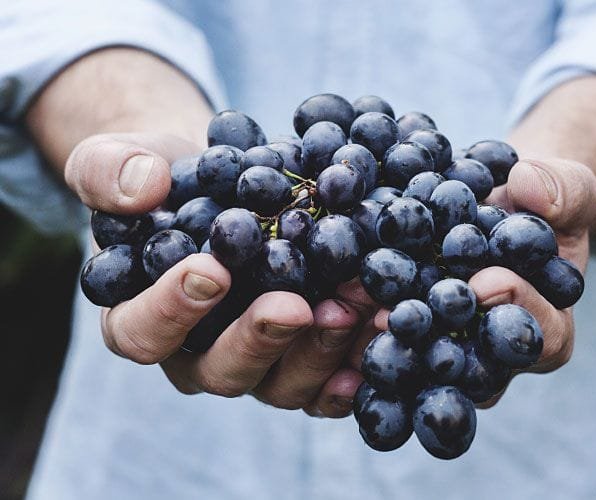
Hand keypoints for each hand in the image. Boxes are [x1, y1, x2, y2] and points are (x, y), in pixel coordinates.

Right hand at [67, 132, 377, 416]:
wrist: (221, 184)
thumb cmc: (163, 179)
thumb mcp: (118, 160)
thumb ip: (109, 171)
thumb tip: (142, 187)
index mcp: (139, 318)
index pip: (142, 332)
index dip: (171, 310)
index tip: (211, 270)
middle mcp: (197, 354)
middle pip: (221, 371)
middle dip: (260, 339)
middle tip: (294, 306)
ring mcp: (255, 361)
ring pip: (282, 383)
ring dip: (320, 350)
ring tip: (355, 306)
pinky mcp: (300, 357)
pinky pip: (327, 381)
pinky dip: (355, 363)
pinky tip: (381, 333)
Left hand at [351, 158, 595, 406]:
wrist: (500, 203)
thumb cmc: (542, 203)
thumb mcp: (568, 188)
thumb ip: (563, 191)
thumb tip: (529, 186)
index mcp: (547, 328)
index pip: (540, 336)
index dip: (517, 310)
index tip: (487, 281)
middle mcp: (494, 354)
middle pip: (471, 365)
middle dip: (437, 339)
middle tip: (401, 316)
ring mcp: (448, 348)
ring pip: (421, 362)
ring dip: (388, 340)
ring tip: (356, 310)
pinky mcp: (410, 333)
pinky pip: (387, 338)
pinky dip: (358, 321)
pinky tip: (330, 303)